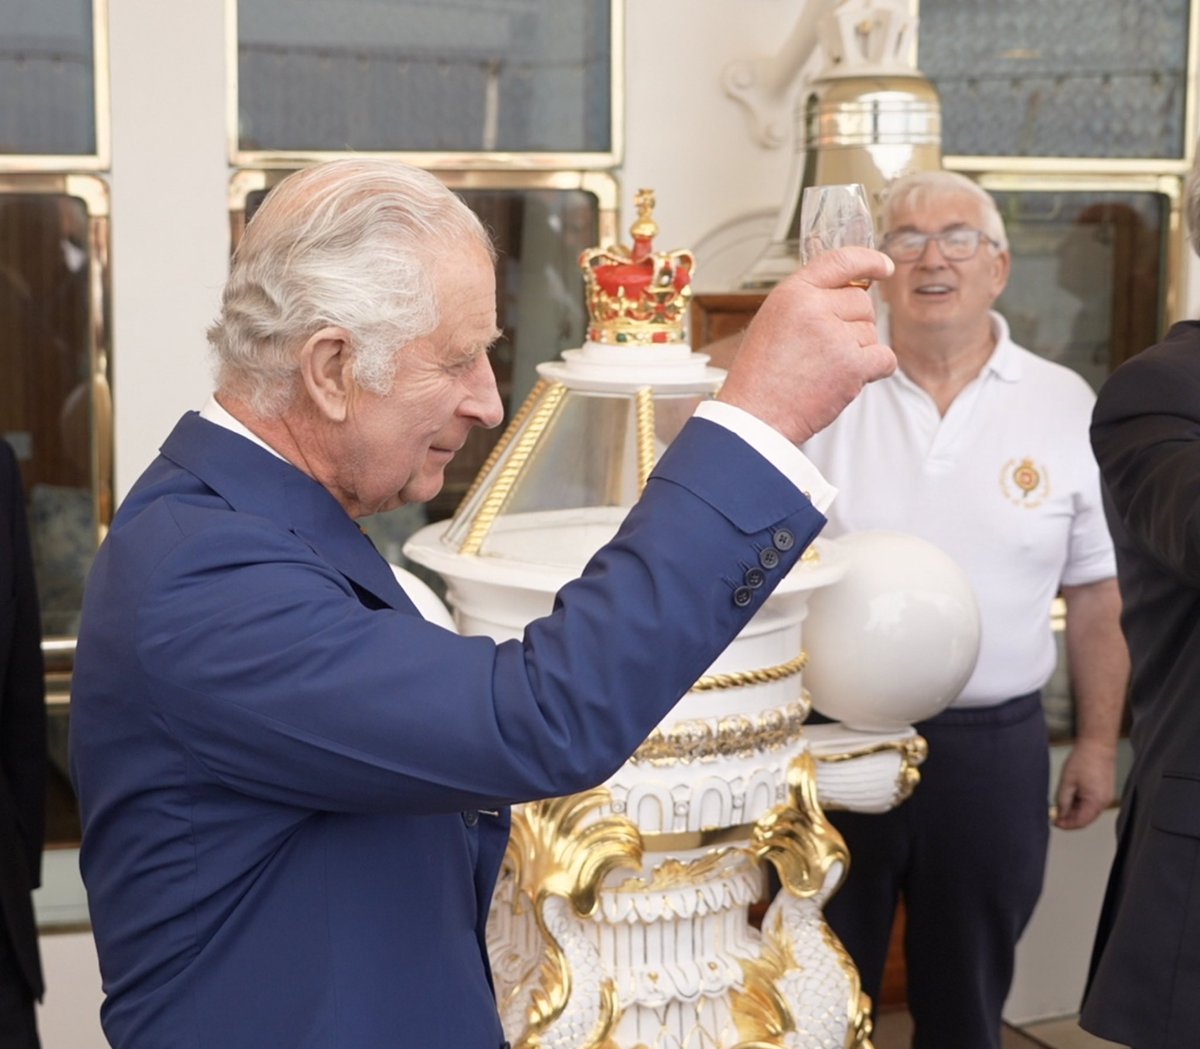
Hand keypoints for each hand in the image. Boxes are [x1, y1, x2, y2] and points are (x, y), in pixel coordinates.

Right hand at [716, 246, 896, 443]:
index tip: (882, 267)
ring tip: (824, 370)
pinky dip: (875, 370)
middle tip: (827, 351)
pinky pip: (885, 358)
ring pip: (871, 333)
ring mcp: (835, 336)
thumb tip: (848, 295)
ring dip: (858, 352)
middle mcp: (814, 308)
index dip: (868, 261)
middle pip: (862, 303)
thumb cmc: (760, 377)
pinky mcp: (852, 365)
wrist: (755, 416)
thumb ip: (807, 303)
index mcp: (792, 293)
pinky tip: (849, 379)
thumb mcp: (772, 322)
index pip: (840, 261)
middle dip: (854, 325)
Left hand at [1053, 738, 1117, 829]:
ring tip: (1062, 805)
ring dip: (1076, 811)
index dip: (1067, 824)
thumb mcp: (1067, 782)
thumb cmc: (1083, 760)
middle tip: (1056, 815)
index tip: (1055, 823)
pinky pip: (1093, 803)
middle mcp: (1105, 802)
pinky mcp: (1106, 791)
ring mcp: (1107, 797)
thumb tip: (1061, 814)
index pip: (1081, 822)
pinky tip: (1071, 798)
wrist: (1097, 745)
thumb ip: (1063, 801)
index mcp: (1096, 802)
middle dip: (1071, 819)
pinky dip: (1082, 804)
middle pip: (1086, 818)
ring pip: (1089, 811)